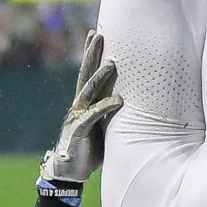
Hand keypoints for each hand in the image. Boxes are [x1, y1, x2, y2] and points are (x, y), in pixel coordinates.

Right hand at [40, 29, 121, 186]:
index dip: (92, 55)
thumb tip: (135, 100)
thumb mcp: (106, 126)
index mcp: (85, 103)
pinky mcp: (78, 132)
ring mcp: (77, 117)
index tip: (97, 35)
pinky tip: (118, 99)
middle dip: (91, 54)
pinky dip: (105, 107)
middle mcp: (78, 106)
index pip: (88, 73)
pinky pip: (93, 116)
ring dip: (100, 76)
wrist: (70, 171)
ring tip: (112, 62)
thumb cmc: (90, 148)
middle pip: (85, 74)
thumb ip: (115, 113)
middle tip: (97, 34)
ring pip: (88, 91)